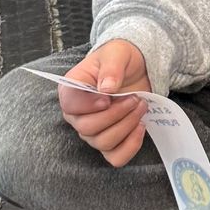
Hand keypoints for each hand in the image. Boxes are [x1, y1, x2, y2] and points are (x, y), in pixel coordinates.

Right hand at [58, 39, 150, 165]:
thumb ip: (111, 67)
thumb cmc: (120, 58)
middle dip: (116, 114)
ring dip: (126, 126)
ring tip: (140, 106)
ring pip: (103, 143)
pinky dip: (130, 146)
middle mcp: (78, 114)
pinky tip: (141, 127)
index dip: (88, 105)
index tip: (108, 97)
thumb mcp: (117, 52)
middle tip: (134, 98)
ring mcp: (93, 131)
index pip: (69, 105)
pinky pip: (115, 157)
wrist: (137, 67)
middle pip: (87, 128)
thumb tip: (107, 88)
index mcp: (71, 89)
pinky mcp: (111, 141)